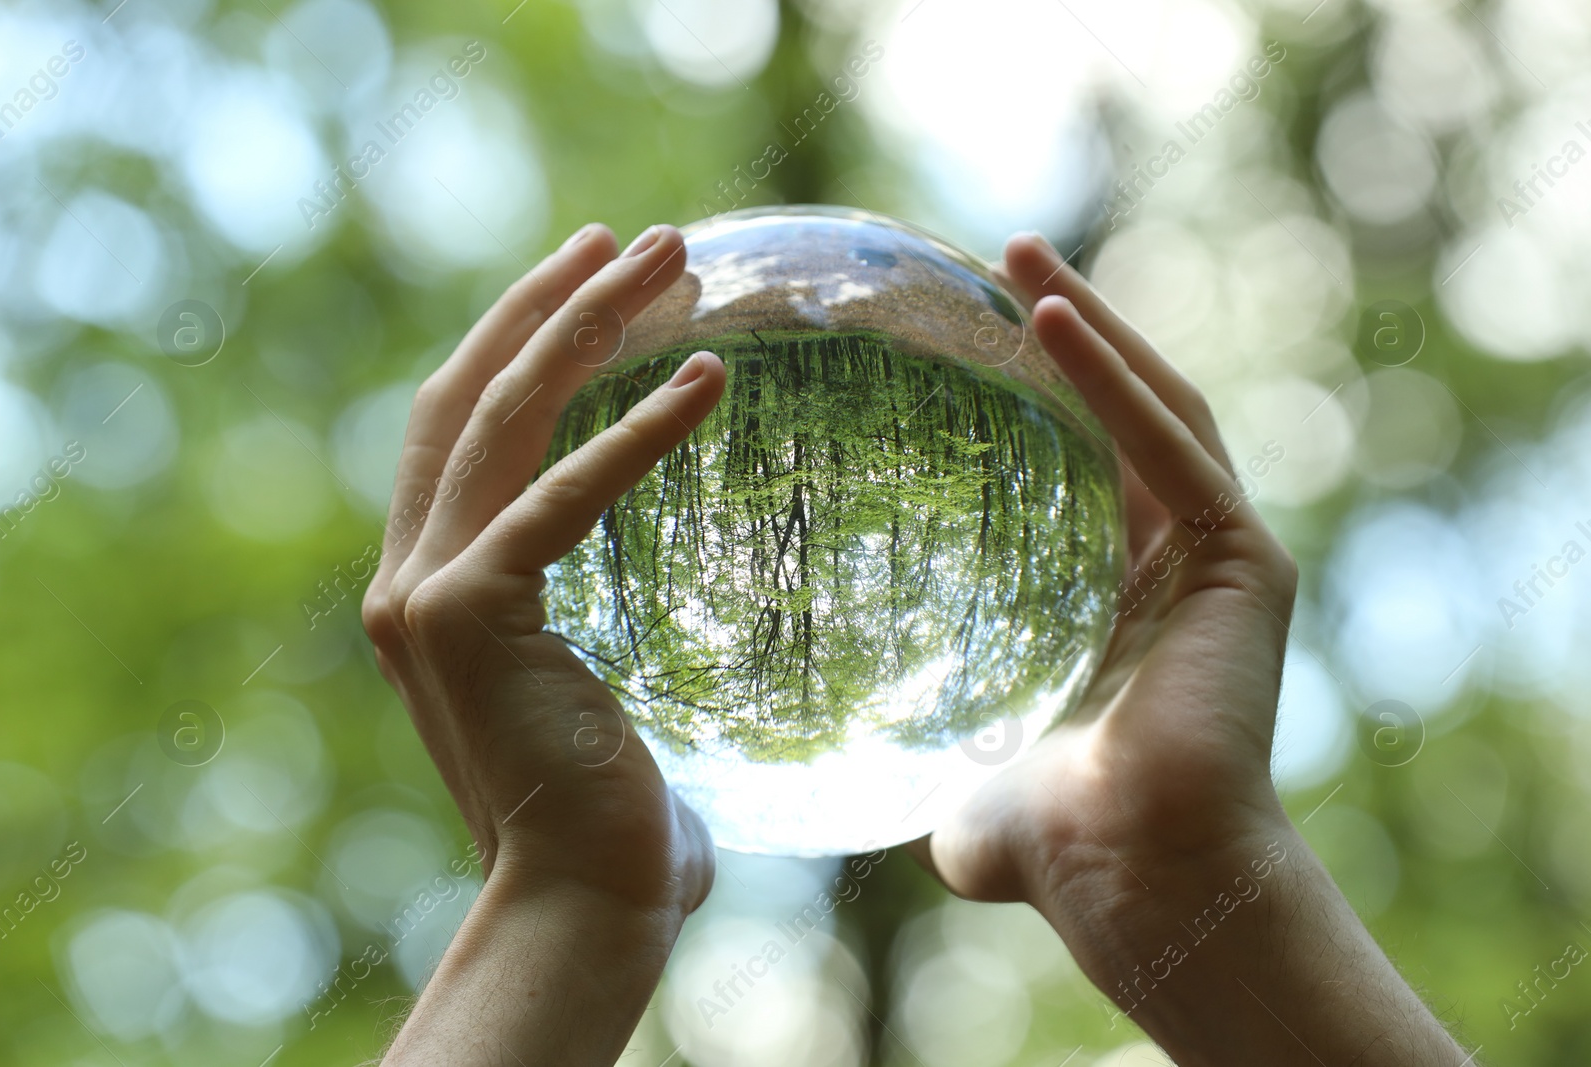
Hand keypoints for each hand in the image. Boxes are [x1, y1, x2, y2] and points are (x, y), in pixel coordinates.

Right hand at [362, 223, 724, 1063]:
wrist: (581, 902)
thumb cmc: (612, 813)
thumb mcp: (583, 688)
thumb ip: (583, 619)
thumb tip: (684, 590)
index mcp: (429, 588)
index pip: (461, 431)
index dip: (515, 343)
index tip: (590, 286)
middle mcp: (407, 577)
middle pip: (469, 395)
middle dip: (549, 303)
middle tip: (632, 240)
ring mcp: (425, 593)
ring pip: (501, 417)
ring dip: (584, 324)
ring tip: (666, 261)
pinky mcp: (472, 614)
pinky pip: (562, 494)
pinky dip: (635, 432)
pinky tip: (708, 381)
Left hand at [913, 233, 1467, 1064]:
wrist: (1136, 881)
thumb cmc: (1054, 844)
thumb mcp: (966, 777)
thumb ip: (930, 765)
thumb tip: (864, 788)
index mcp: (1122, 596)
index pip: (1080, 464)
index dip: (1033, 395)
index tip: (965, 337)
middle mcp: (1179, 563)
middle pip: (1124, 413)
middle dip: (1065, 330)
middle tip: (997, 261)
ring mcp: (1221, 554)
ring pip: (1155, 407)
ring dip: (1091, 324)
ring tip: (1022, 257)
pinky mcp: (1247, 558)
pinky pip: (1169, 444)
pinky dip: (1111, 377)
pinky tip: (1050, 317)